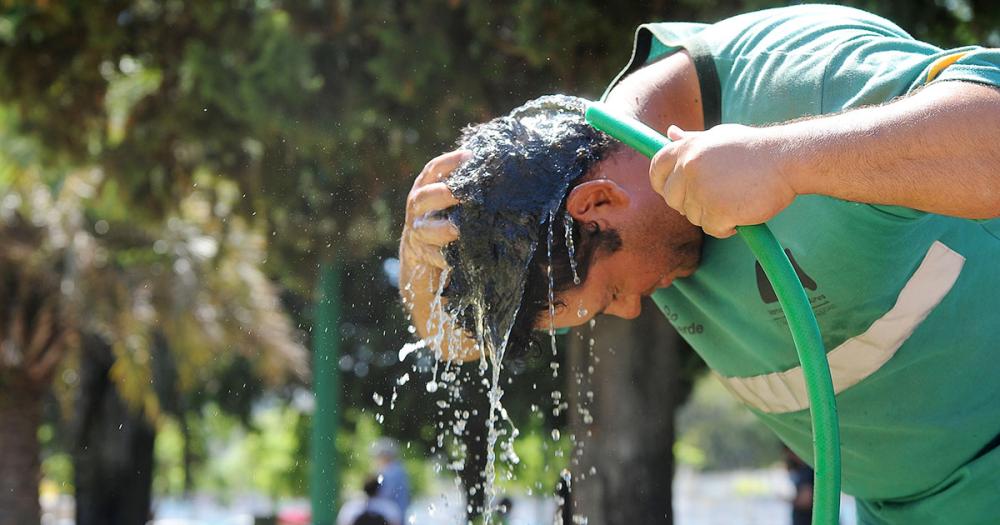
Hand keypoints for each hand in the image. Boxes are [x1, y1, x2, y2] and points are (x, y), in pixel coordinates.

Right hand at [402, 150, 469, 267]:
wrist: (419, 254)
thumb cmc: (443, 219)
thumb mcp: (448, 201)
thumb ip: (463, 187)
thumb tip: (496, 165)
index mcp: (425, 188)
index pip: (434, 169)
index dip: (450, 161)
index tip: (470, 156)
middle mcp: (418, 208)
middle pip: (425, 197)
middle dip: (442, 194)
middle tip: (459, 195)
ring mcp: (417, 232)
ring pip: (425, 229)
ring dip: (440, 229)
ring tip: (456, 230)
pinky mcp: (422, 255)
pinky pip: (432, 257)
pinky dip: (443, 258)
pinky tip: (454, 259)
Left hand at [649, 124, 798, 237]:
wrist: (787, 158)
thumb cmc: (754, 148)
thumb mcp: (719, 137)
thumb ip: (692, 140)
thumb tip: (670, 134)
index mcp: (687, 148)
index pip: (657, 169)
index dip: (662, 183)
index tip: (672, 191)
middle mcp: (689, 168)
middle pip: (672, 199)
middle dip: (689, 203)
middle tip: (716, 198)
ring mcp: (702, 190)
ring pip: (693, 216)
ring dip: (712, 215)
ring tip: (735, 200)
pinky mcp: (718, 210)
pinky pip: (712, 229)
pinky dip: (726, 227)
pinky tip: (742, 213)